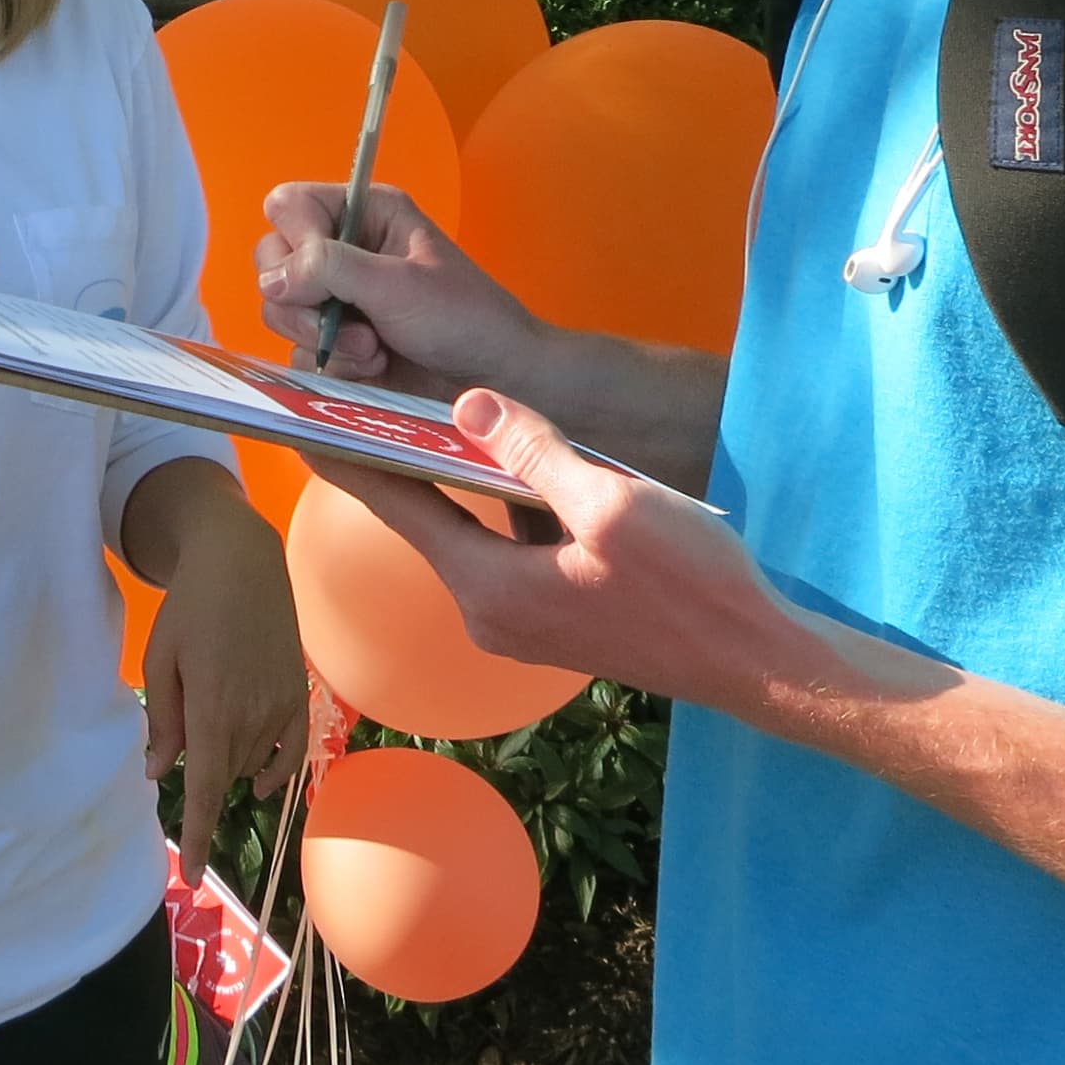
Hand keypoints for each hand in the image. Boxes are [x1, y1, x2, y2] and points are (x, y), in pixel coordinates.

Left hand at [132, 475, 305, 869]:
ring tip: (209, 710)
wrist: (242, 562)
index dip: (199, 835)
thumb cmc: (189, 607)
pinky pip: (291, 750)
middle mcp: (252, 716)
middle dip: (202, 780)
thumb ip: (162, 721)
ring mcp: (281, 706)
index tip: (193, 876)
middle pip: (225, 777)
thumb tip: (159, 773)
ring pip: (251, 763)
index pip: (206, 790)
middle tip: (180, 736)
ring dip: (228, 761)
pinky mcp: (298, 694)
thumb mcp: (160, 660)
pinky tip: (259, 782)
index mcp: (212, 710)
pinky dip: (275, 771)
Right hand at [252, 181, 545, 399]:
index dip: (295, 239)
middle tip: (341, 318)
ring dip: (321, 335)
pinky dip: (332, 362)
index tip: (320, 274)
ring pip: (280, 308)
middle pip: (272, 258)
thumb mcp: (399, 284)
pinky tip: (373, 366)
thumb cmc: (464, 318)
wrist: (496, 380)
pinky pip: (299, 348)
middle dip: (302, 298)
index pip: (289, 205)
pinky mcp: (336, 342)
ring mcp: (337, 298)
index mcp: (365, 213)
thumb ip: (330, 269)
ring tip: (371, 349)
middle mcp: (344, 249)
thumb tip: (272, 279)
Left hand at [304, 389, 801, 713]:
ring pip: (466, 536)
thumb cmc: (695, 586)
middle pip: (425, 520)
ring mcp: (521, 624)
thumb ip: (533, 451)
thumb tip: (465, 405)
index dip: (351, 457)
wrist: (761, 664)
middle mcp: (490, 614)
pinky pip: (499, 553)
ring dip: (445, 483)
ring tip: (416, 421)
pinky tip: (499, 471)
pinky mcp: (554, 622)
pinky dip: (486, 509)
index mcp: (490, 587)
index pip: (399, 507)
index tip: (303, 418)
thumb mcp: (612, 502)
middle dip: (392, 461)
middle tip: (356, 401)